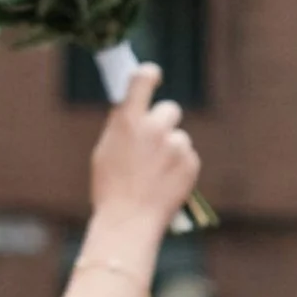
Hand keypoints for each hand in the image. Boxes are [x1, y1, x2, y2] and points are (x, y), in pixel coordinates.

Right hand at [89, 61, 199, 241]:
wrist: (129, 221)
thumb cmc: (110, 189)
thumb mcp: (105, 151)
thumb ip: (123, 127)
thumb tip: (134, 112)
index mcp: (127, 121)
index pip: (142, 80)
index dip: (149, 74)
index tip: (153, 75)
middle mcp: (154, 128)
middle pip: (170, 110)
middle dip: (164, 122)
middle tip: (154, 142)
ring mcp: (175, 145)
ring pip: (179, 137)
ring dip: (172, 149)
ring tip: (156, 174)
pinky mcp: (190, 163)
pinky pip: (188, 157)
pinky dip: (181, 168)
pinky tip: (166, 184)